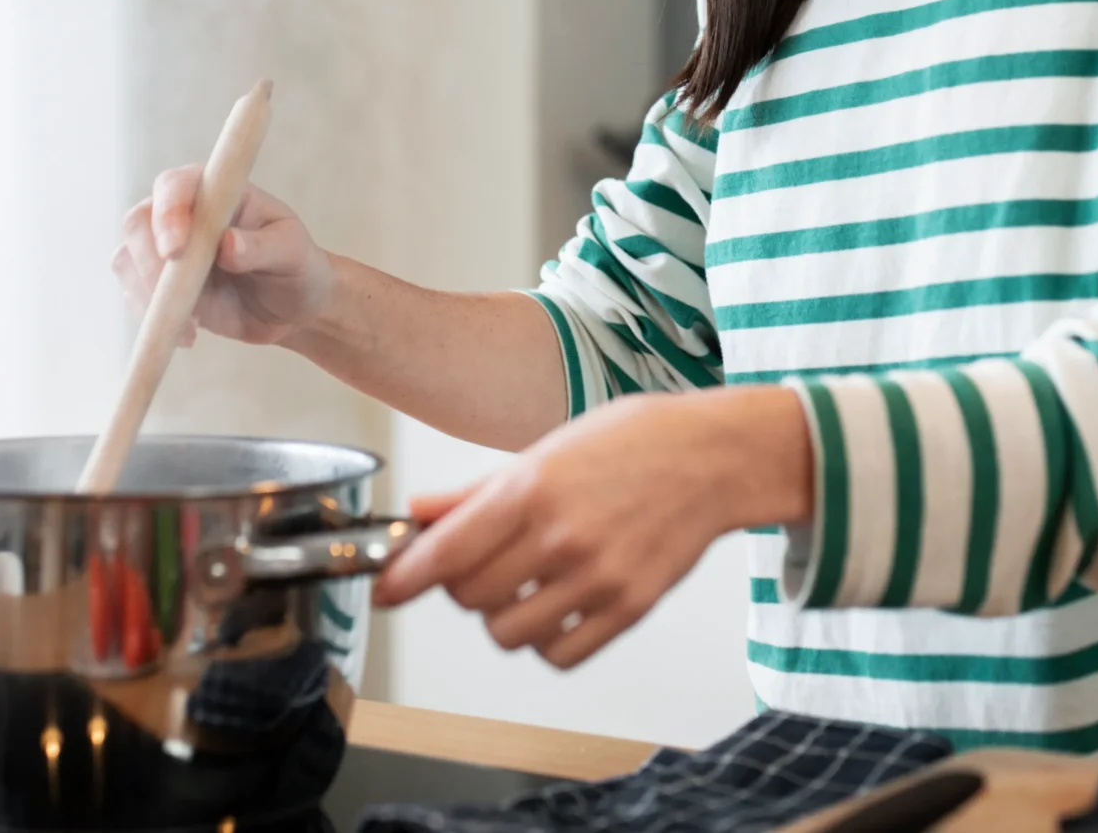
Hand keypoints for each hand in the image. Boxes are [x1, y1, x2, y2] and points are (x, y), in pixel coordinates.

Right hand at [112, 169, 334, 345]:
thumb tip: (227, 245)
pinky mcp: (158, 285)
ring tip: (191, 325)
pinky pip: (133, 295)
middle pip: (139, 222)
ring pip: (128, 260)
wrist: (292, 308)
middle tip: (177, 297)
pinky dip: (151, 317)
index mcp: (215, 191)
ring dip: (148, 294)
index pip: (175, 186)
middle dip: (149, 261)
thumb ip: (261, 247)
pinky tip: (188, 334)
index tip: (177, 250)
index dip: (168, 213)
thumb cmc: (296, 266)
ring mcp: (165, 249)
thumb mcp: (292, 253)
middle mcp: (183, 214)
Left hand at [373, 387, 811, 667]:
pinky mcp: (629, 609)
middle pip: (469, 597)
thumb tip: (421, 512)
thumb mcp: (546, 450)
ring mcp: (596, 578)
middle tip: (479, 565)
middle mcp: (560, 537)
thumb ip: (479, 491)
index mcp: (532, 488)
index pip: (446, 551)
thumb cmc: (631, 442)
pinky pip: (559, 656)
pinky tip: (557, 609)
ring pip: (507, 632)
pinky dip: (546, 641)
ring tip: (524, 587)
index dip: (403, 577)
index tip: (384, 589)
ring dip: (502, 616)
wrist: (713, 457)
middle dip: (461, 586)